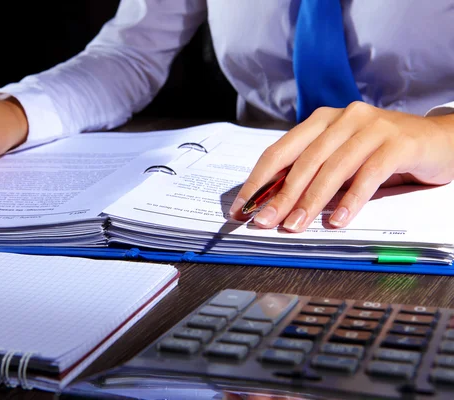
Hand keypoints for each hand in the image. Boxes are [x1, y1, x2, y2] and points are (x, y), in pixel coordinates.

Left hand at [229, 102, 453, 231]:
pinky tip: (338, 221)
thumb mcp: (342, 159)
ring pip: (332, 167)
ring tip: (295, 226)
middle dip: (280, 195)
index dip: (258, 181)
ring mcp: (371, 126)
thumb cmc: (381, 153)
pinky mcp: (397, 141)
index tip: (242, 208)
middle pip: (303, 161)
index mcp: (321, 121)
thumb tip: (274, 204)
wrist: (439, 140)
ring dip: (311, 201)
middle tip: (264, 222)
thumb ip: (313, 173)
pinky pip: (369, 174)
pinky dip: (351, 200)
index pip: (279, 151)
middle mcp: (343, 118)